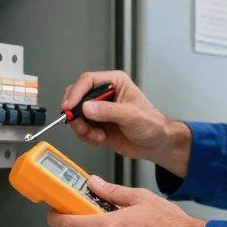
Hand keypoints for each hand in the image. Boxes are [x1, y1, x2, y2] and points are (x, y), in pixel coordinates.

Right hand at [62, 69, 191, 177]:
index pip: (88, 81)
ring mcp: (98, 110)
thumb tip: (87, 107)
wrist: (156, 144)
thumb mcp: (131, 116)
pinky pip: (81, 129)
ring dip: (82, 128)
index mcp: (114, 83)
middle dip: (76, 114)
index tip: (70, 106)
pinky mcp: (96, 125)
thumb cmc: (152, 124)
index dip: (76, 93)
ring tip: (97, 135)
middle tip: (81, 125)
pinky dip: (86, 137)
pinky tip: (100, 139)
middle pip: (76, 97)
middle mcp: (104, 95)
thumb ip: (108, 111)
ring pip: (76, 115)